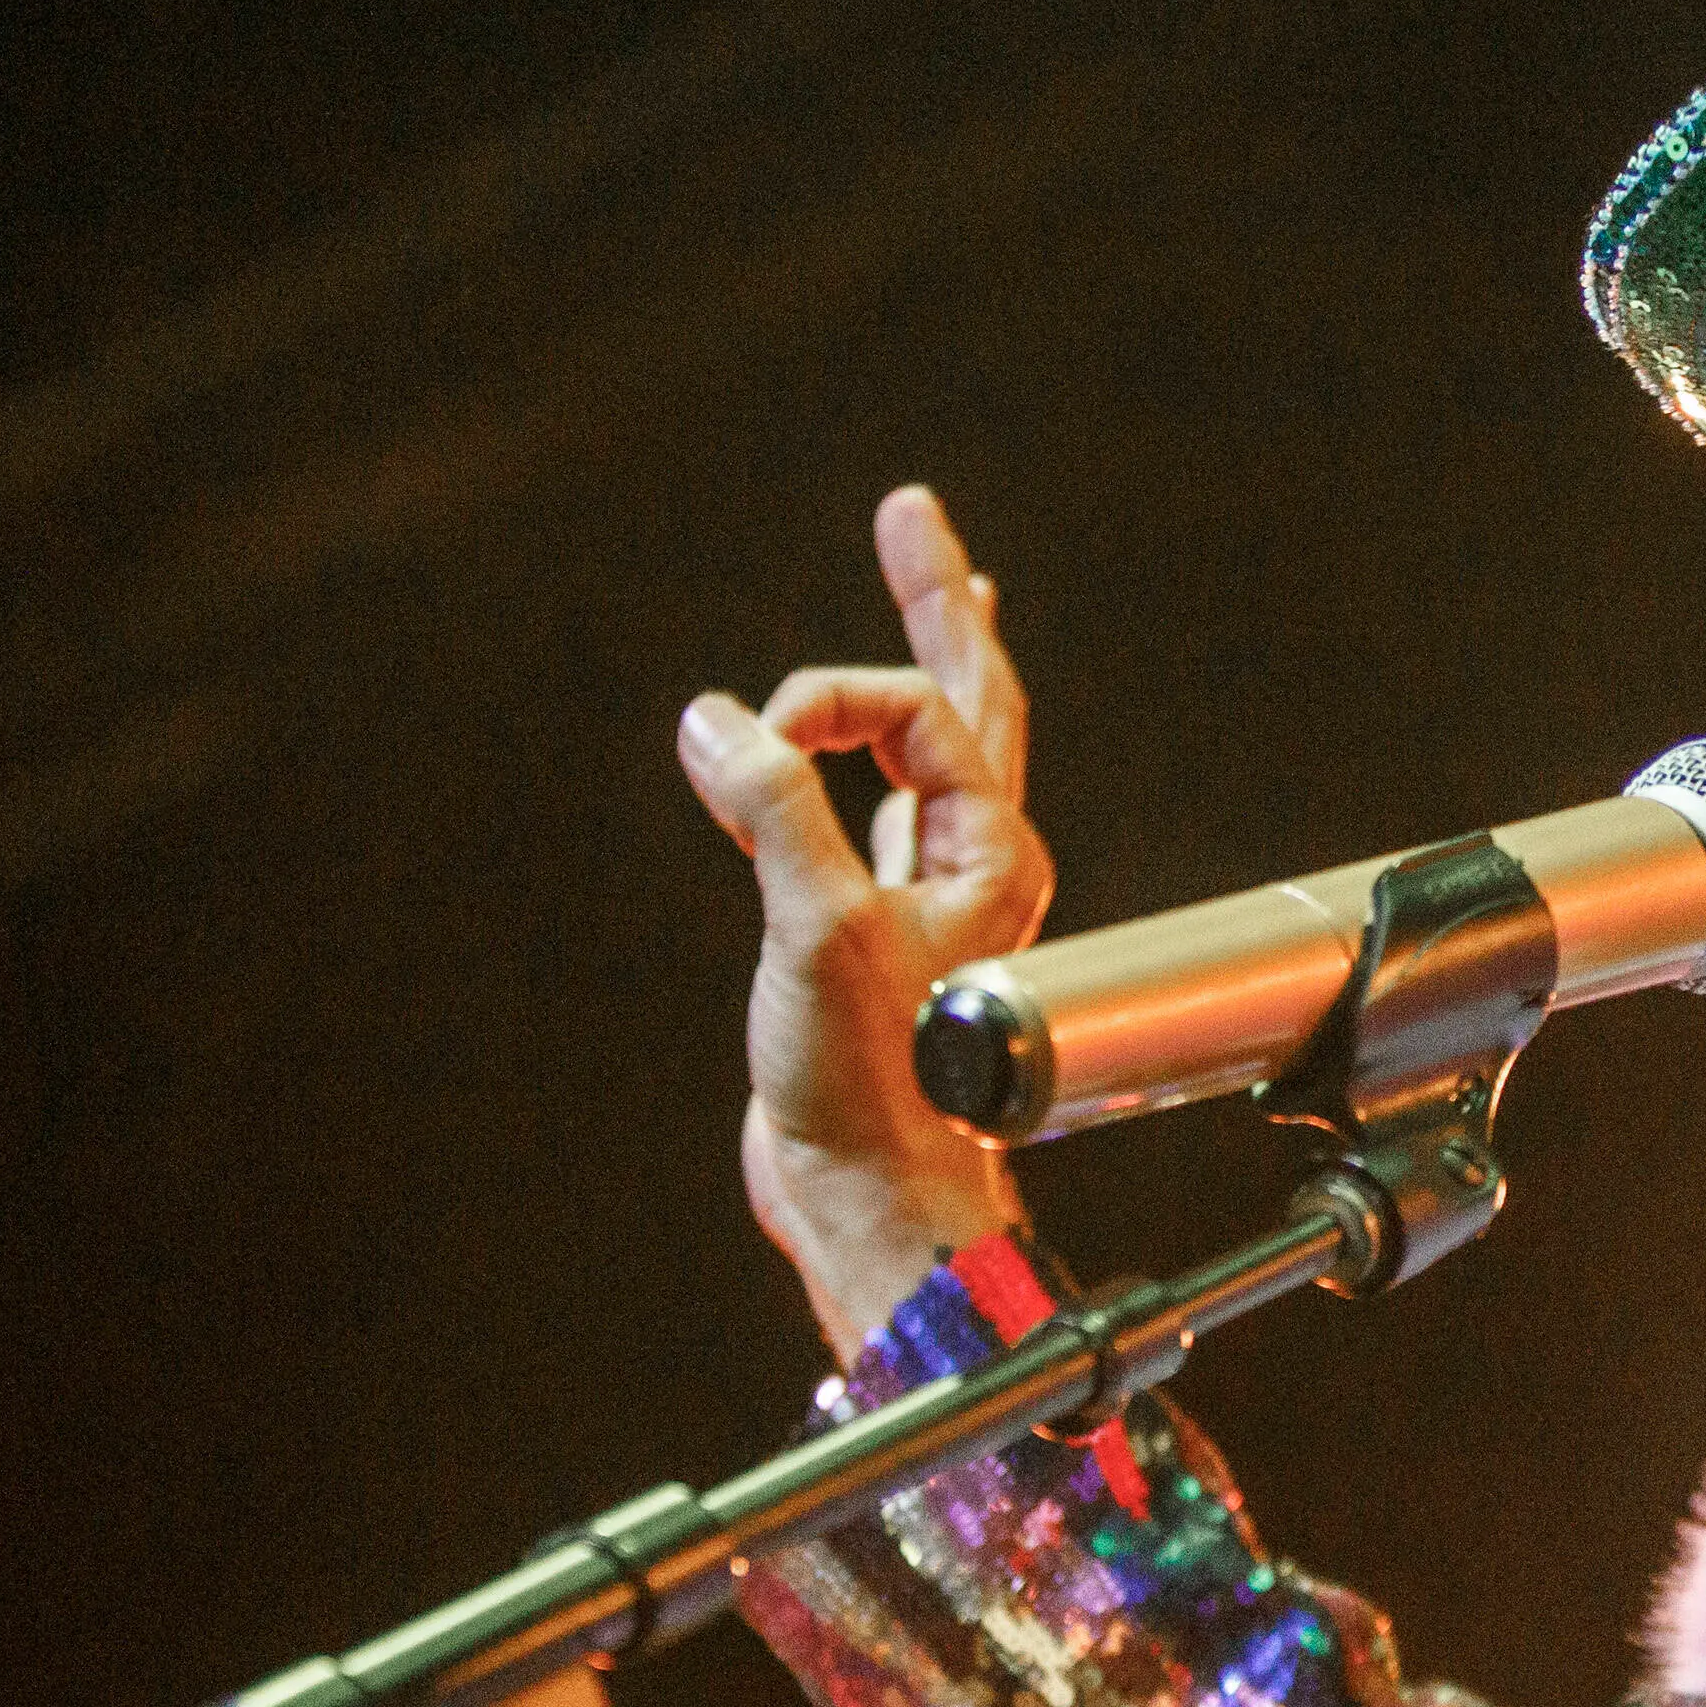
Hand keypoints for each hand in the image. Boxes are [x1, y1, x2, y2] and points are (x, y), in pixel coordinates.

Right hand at [677, 484, 1051, 1353]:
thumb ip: (773, 811)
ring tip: (933, 586)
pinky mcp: (879, 926)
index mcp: (990, 849)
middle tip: (912, 512)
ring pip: (933, 748)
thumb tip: (714, 724)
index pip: (919, 715)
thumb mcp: (818, 930)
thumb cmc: (872, 1085)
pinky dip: (866, 749)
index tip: (752, 746)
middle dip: (936, 601)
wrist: (867, 1194)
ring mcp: (932, 889)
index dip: (830, 704)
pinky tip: (854, 734)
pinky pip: (884, 806)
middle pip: (968, 696)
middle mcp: (977, 858)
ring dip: (921, 664)